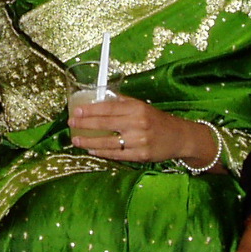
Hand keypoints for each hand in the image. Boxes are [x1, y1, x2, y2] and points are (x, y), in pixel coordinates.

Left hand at [69, 97, 207, 163]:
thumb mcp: (142, 106)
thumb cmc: (157, 120)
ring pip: (107, 142)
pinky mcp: (140, 155)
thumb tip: (100, 96)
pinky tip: (91, 150)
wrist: (179, 137)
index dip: (89, 110)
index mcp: (136, 108)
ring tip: (76, 140)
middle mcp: (137, 124)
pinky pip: (116, 155)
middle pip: (104, 124)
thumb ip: (122, 102)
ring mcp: (139, 141)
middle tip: (71, 124)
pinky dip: (102, 153)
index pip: (108, 108)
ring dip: (89, 142)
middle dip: (84, 125)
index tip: (75, 111)